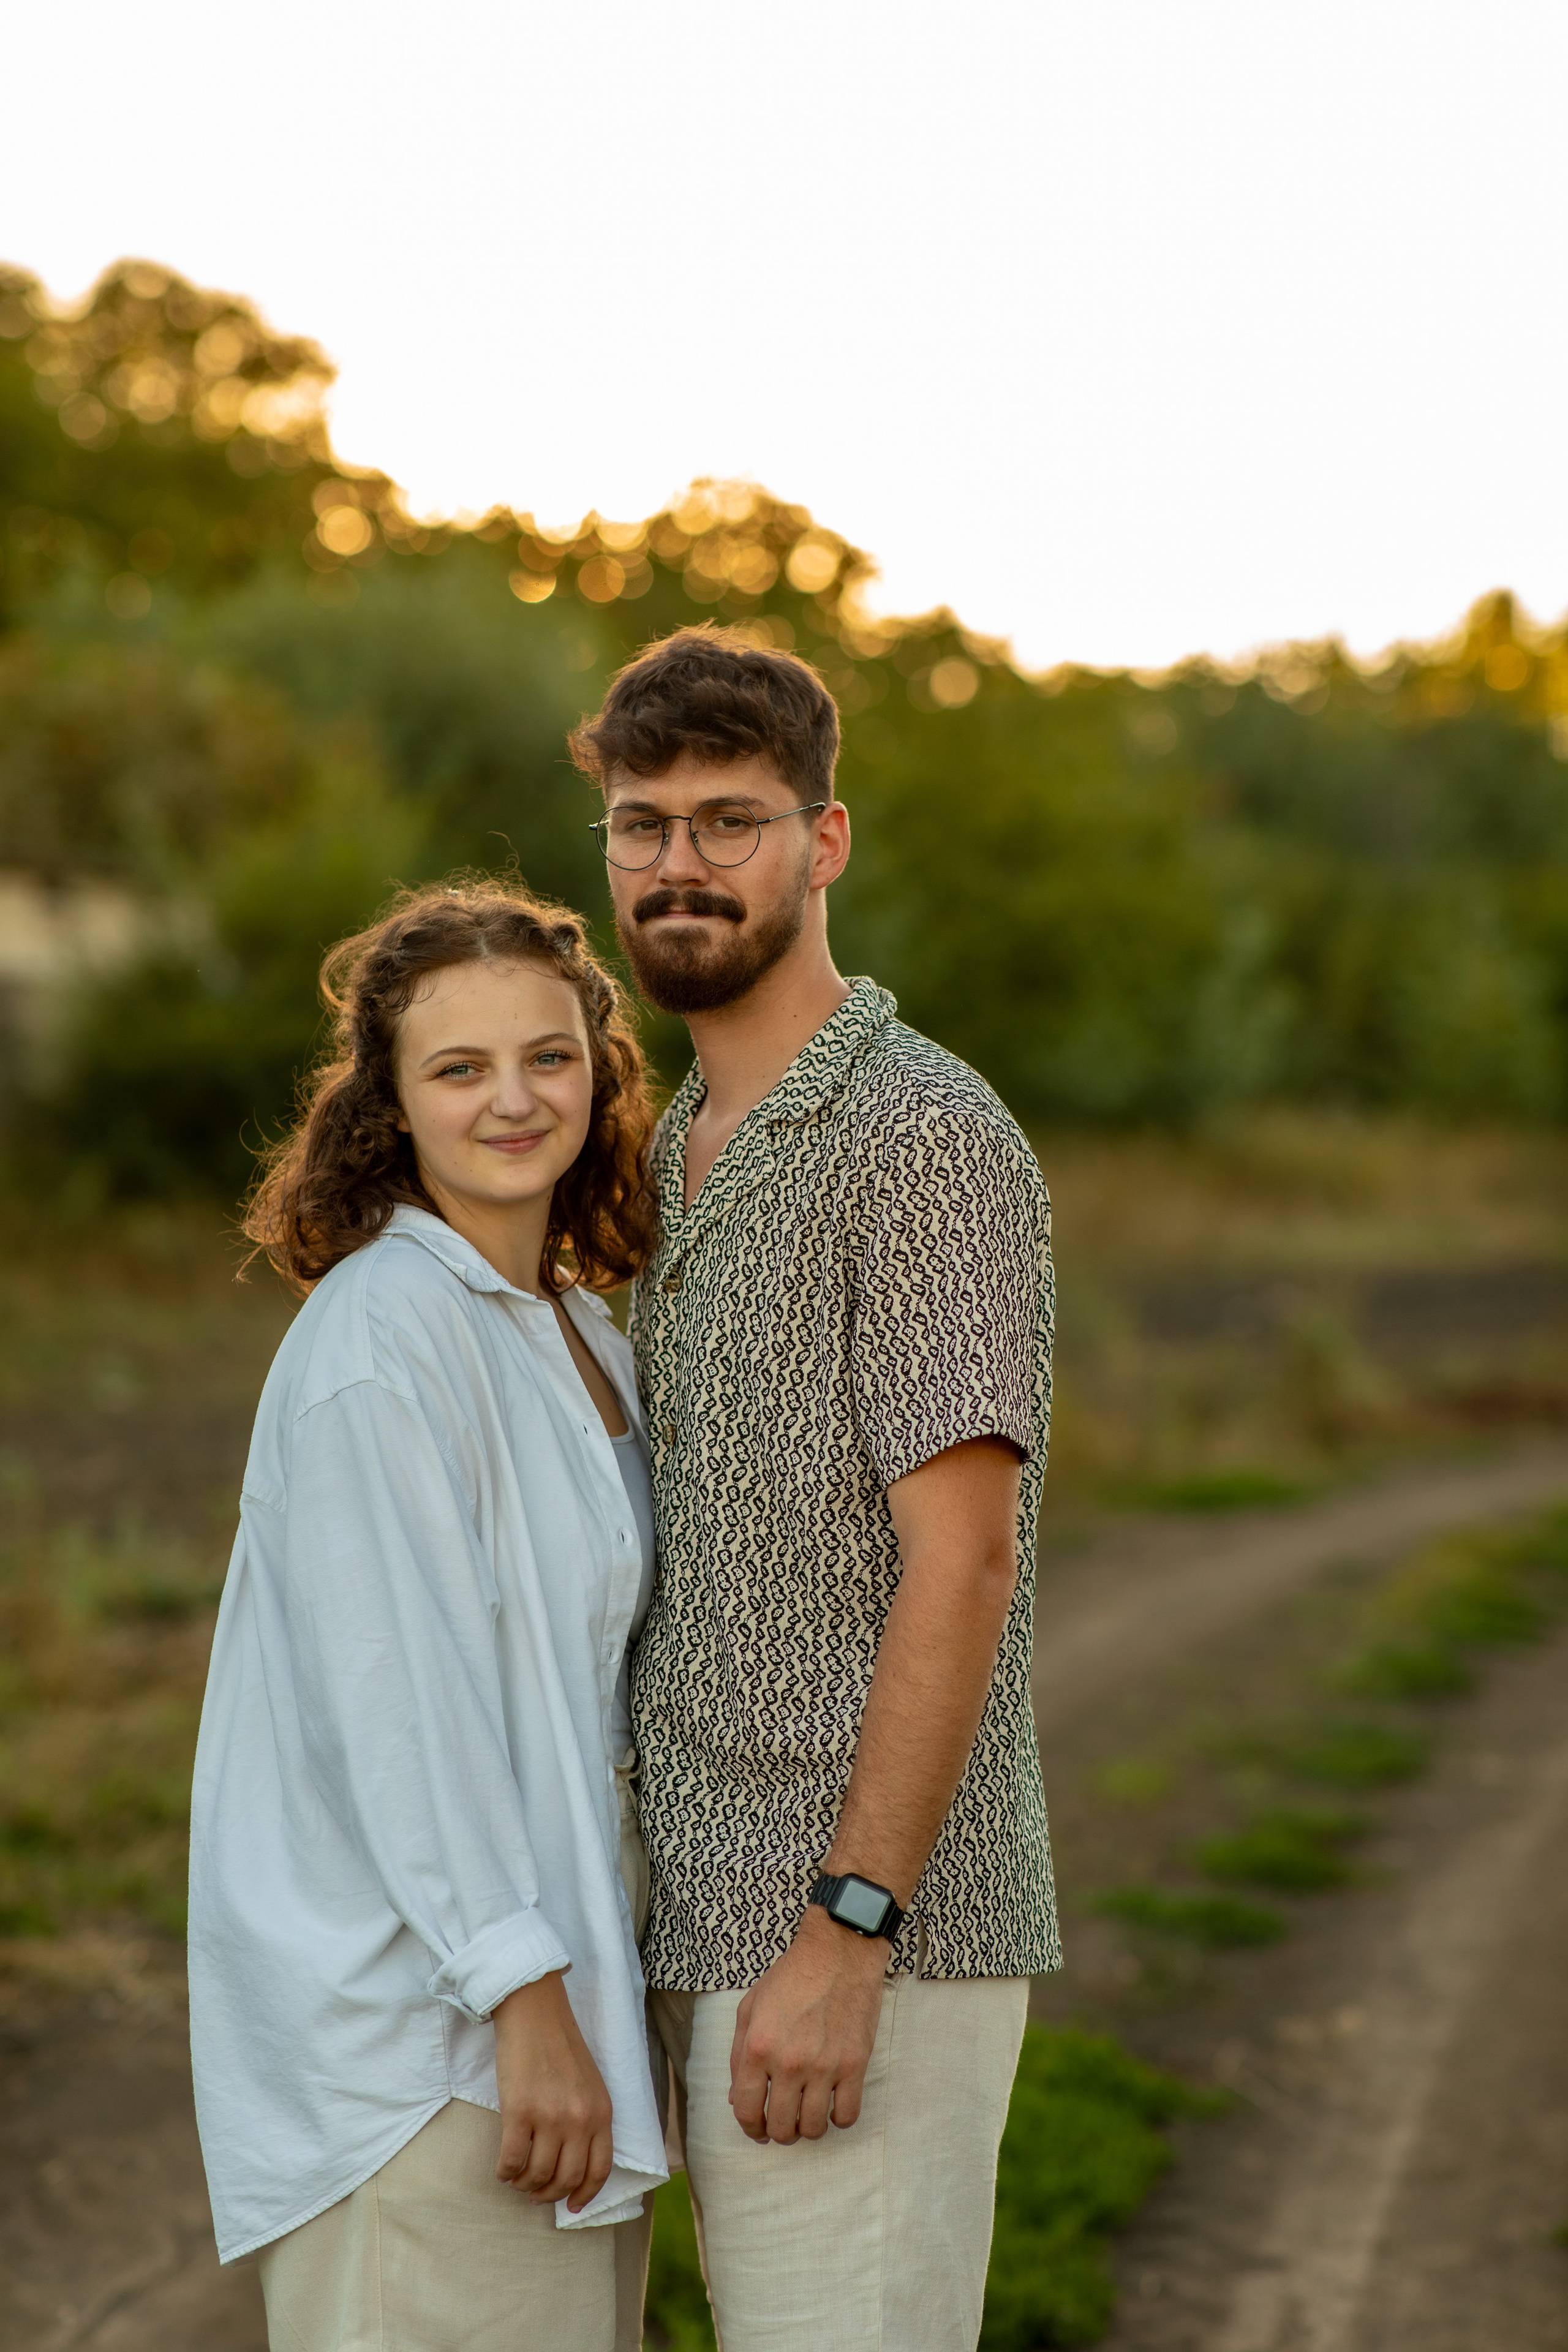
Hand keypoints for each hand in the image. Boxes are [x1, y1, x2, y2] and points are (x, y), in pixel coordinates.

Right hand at [492, 1971, 614, 2212]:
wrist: (534, 2011)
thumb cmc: (559, 2044)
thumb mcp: (590, 2083)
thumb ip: (588, 2119)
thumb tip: (573, 2162)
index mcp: (602, 2111)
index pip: (599, 2170)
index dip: (585, 2195)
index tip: (572, 2207)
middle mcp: (580, 2119)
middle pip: (567, 2178)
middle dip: (549, 2195)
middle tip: (535, 2193)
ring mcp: (550, 2116)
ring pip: (538, 2175)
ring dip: (525, 2185)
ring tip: (517, 2178)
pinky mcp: (519, 2111)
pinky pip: (511, 2161)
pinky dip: (505, 2173)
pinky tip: (503, 2169)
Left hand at [728, 1905, 886, 2145]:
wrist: (838, 1951)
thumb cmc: (791, 1977)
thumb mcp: (750, 2007)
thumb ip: (738, 2056)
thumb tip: (737, 2100)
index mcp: (758, 2047)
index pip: (746, 2110)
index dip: (749, 2128)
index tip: (757, 2129)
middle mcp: (789, 2062)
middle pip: (782, 2127)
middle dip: (779, 2132)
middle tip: (784, 2122)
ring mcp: (824, 2066)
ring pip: (815, 2128)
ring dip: (808, 2129)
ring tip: (808, 2114)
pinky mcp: (855, 2064)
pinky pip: (848, 2115)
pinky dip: (839, 2119)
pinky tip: (834, 2104)